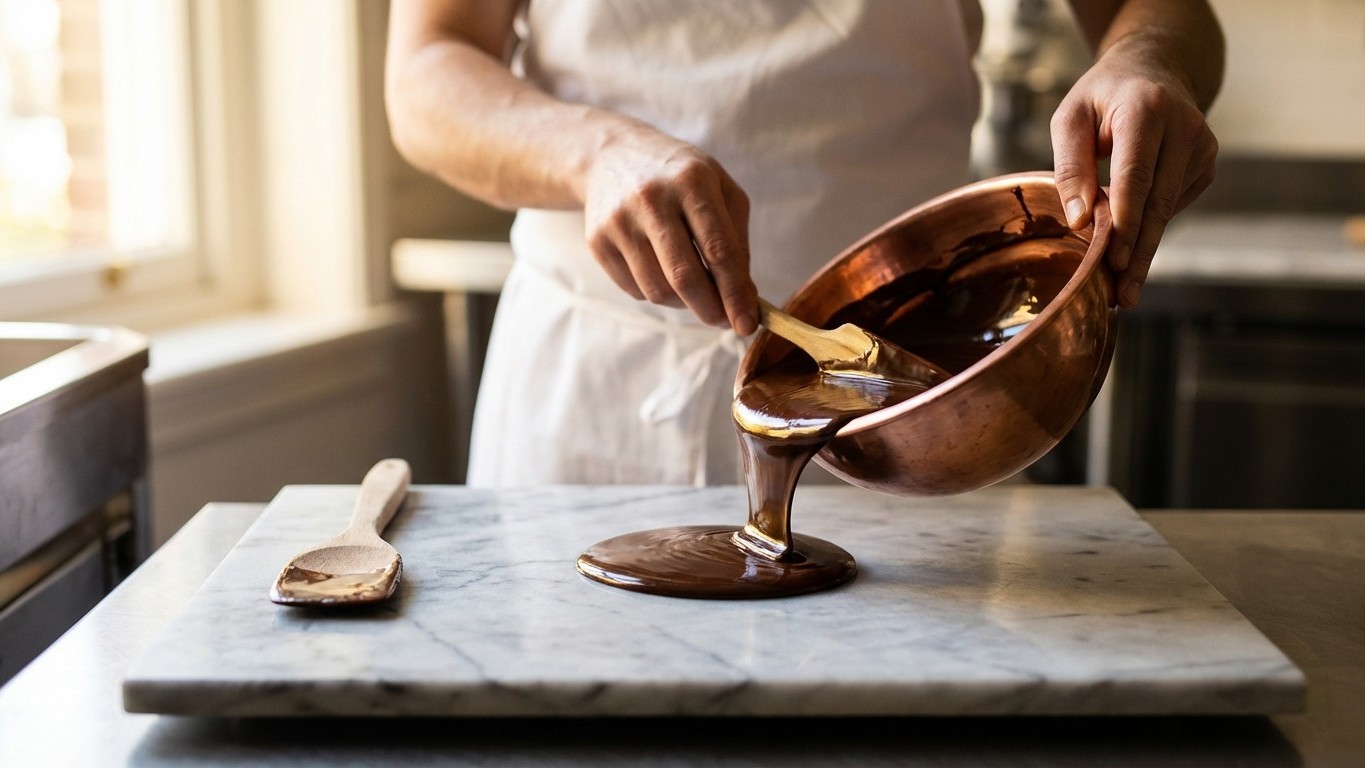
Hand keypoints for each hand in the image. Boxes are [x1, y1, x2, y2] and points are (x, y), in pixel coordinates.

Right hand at [582, 125, 758, 334]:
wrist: (612, 154)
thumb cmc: (679, 176)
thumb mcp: (719, 189)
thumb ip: (736, 240)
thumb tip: (744, 297)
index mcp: (692, 182)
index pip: (719, 250)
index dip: (735, 293)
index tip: (747, 324)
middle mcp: (652, 200)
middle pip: (685, 277)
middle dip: (710, 310)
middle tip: (724, 322)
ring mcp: (620, 221)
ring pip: (658, 290)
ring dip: (683, 303)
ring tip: (694, 288)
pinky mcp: (598, 241)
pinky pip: (635, 290)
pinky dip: (657, 293)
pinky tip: (663, 272)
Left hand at [1050, 35, 1218, 308]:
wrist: (1156, 68)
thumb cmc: (1103, 96)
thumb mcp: (1071, 118)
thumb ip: (1071, 166)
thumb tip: (1081, 221)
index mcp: (1147, 110)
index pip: (1136, 175)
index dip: (1125, 221)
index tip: (1115, 261)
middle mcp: (1184, 128)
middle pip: (1157, 204)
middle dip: (1138, 254)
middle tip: (1123, 297)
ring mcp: (1202, 148)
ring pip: (1167, 212)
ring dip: (1143, 251)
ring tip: (1122, 291)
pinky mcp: (1206, 165)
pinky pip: (1172, 206)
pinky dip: (1149, 227)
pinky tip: (1131, 242)